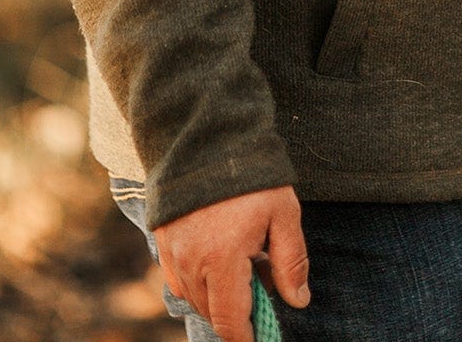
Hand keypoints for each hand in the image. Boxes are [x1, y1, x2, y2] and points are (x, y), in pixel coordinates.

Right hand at [153, 184, 309, 341]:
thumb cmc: (251, 176)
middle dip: (238, 315)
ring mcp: (174, 256)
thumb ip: (291, 261)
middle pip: (213, 314)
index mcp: (223, 259)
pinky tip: (221, 258)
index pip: (231, 321)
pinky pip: (181, 282)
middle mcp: (192, 264)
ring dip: (220, 297)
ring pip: (196, 300)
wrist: (208, 139)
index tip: (263, 337)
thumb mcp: (283, 213)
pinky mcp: (164, 245)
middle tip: (263, 288)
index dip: (247, 337)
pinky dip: (201, 282)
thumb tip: (298, 301)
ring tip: (245, 264)